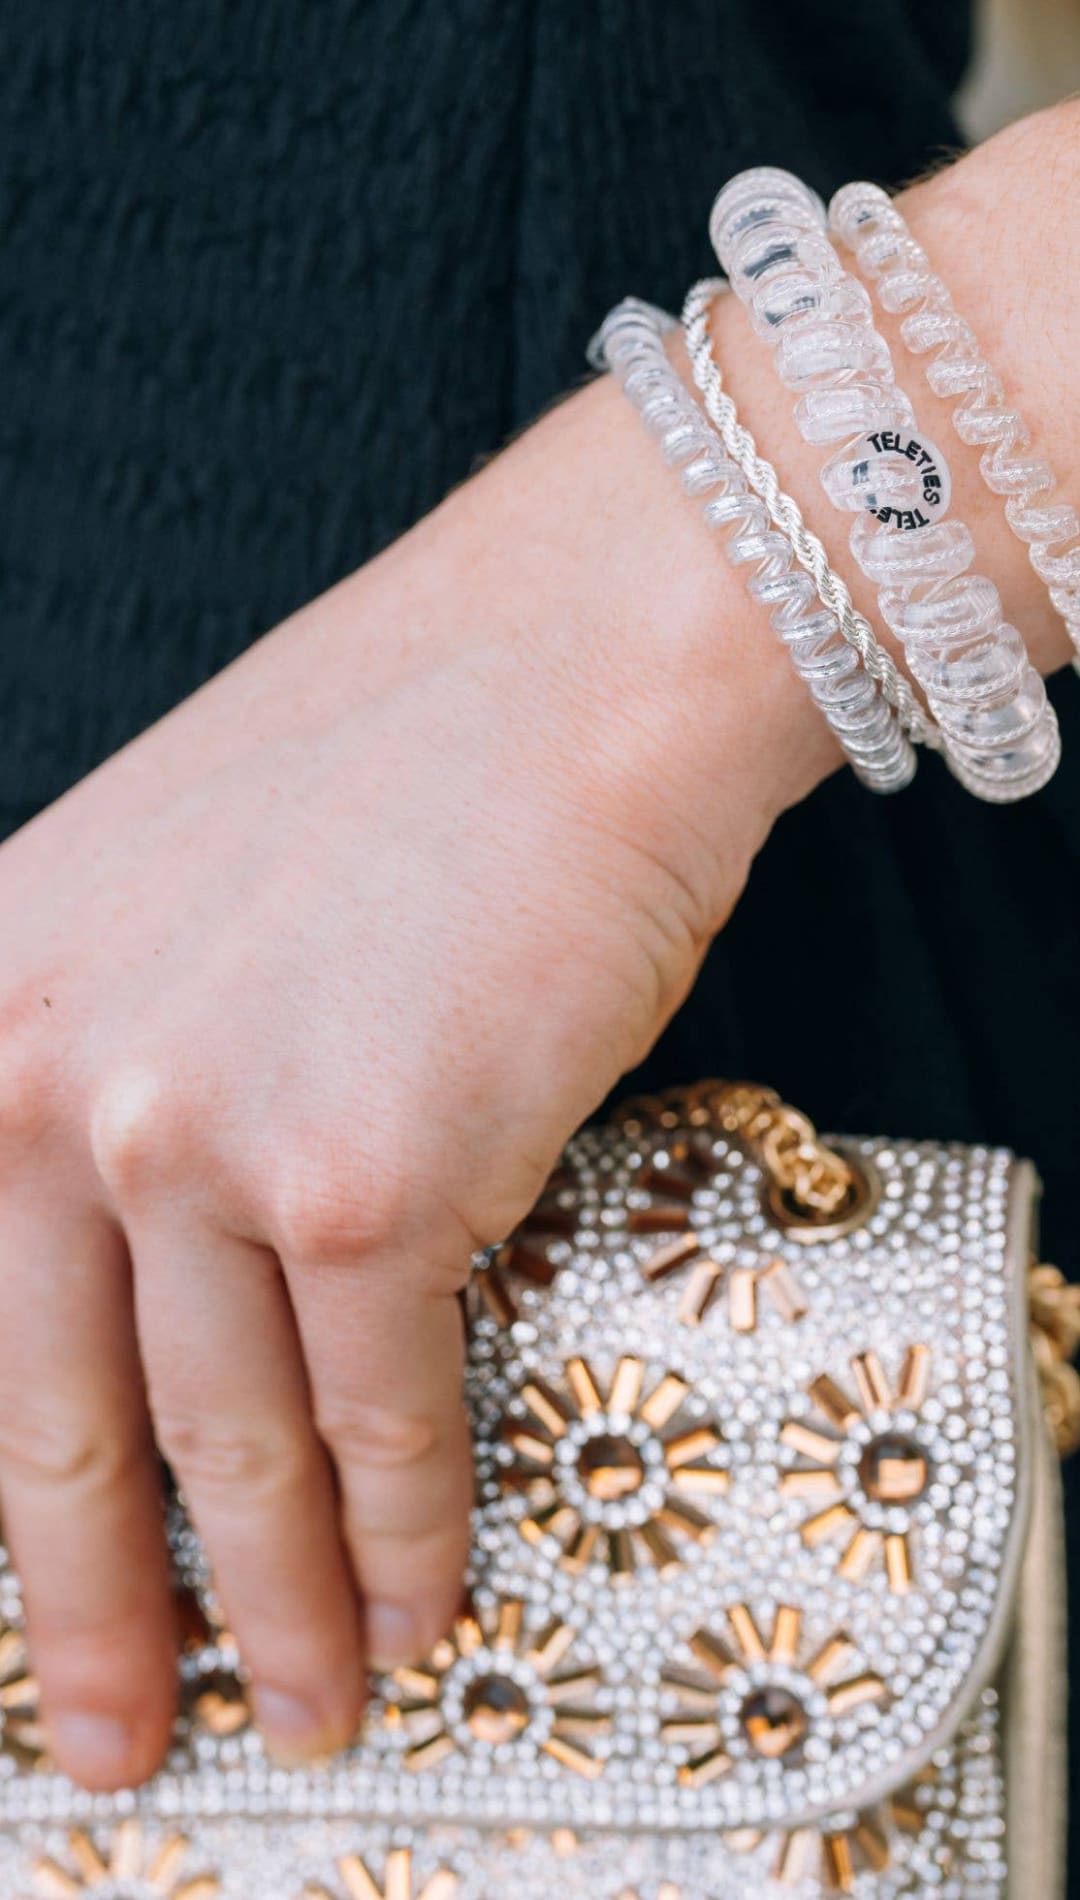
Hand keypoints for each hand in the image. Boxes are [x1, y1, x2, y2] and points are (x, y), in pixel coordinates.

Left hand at [0, 367, 826, 1789]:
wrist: (567, 671)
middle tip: (117, 1727)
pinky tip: (419, 1595)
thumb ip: (113, 1089)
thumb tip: (136, 1280)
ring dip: (277, 1601)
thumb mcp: (158, 908)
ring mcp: (197, 1138)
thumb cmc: (398, 772)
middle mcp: (50, 1083)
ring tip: (309, 1692)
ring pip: (223, 1446)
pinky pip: (378, 1412)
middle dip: (90, 1616)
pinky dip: (405, 1528)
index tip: (24, 1606)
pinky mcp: (364, 1180)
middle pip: (48, 1424)